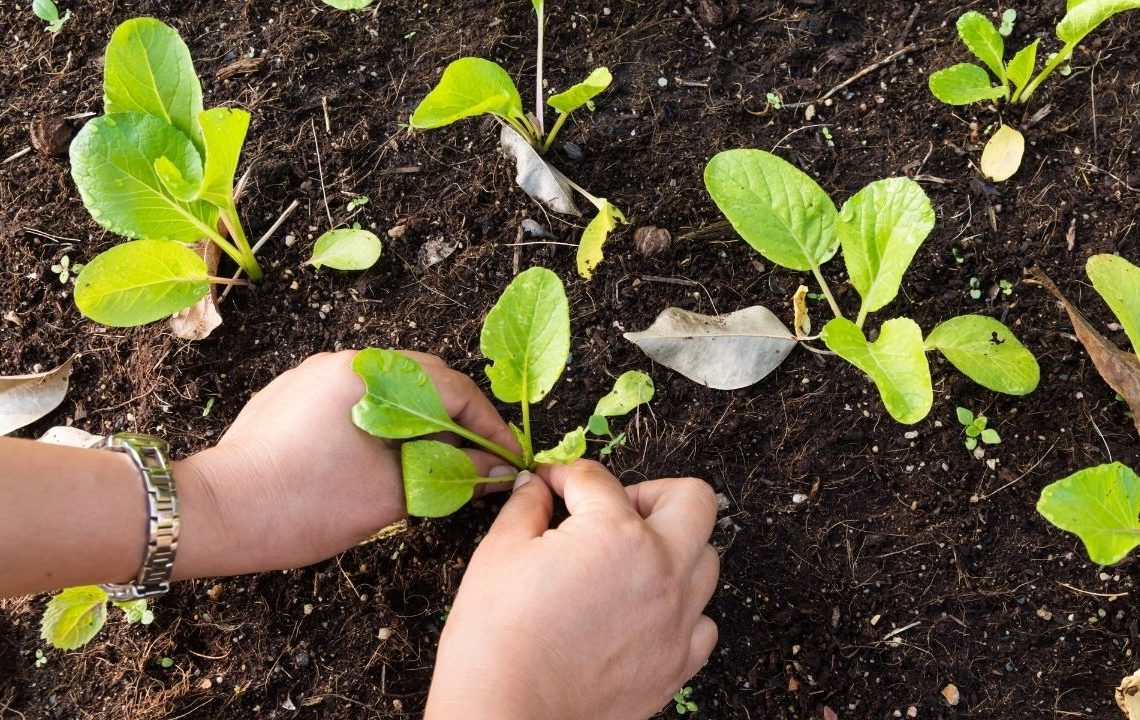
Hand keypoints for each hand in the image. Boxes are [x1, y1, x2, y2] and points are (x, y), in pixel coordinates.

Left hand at [172, 350, 516, 579]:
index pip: (452, 387)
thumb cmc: (304, 503)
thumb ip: (453, 474)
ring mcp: (312, 377)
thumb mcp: (392, 493)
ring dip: (420, 423)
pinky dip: (384, 426)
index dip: (487, 424)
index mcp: (369, 373)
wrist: (216, 514)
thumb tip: (497, 470)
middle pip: (422, 381)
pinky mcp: (291, 398)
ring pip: (388, 393)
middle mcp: (342, 362)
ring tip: (438, 462)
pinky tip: (388, 460)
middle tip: (480, 459)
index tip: (507, 457)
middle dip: (457, 420)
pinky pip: (354, 402)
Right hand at [425, 460, 719, 719]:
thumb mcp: (500, 552)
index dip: (564, 475)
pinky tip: (642, 610)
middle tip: (614, 508)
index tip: (550, 485)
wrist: (505, 715)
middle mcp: (662, 570)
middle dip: (651, 492)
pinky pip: (703, 621)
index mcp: (616, 533)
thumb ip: (527, 507)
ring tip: (628, 560)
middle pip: (693, 501)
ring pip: (706, 560)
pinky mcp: (678, 663)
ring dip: (673, 548)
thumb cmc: (496, 638)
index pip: (598, 479)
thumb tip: (537, 487)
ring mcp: (678, 620)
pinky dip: (681, 609)